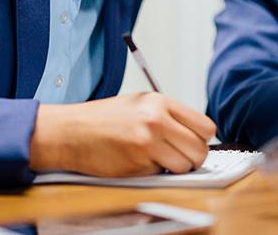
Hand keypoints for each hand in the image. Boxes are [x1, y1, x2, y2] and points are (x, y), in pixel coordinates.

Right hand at [30, 93, 215, 175]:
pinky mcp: (138, 164)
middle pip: (200, 149)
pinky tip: (137, 162)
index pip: (205, 126)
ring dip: (175, 168)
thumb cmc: (103, 118)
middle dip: (193, 158)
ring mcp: (148, 143)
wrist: (72, 132)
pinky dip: (154, 173)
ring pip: (184, 166)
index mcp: (160, 102)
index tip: (195, 144)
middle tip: (180, 158)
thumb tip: (196, 133)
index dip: (203, 139)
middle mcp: (157, 120)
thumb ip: (168, 115)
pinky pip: (161, 174)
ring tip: (157, 160)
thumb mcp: (140, 104)